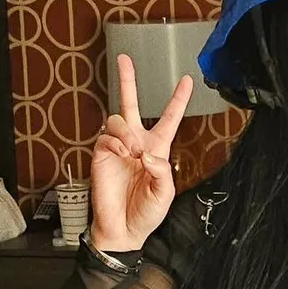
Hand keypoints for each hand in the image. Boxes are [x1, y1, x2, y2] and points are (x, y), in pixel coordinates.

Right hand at [89, 55, 192, 251]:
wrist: (122, 229)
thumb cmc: (146, 213)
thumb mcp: (164, 194)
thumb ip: (162, 172)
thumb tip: (146, 153)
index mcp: (158, 150)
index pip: (168, 119)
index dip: (177, 100)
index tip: (186, 80)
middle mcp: (137, 144)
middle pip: (131, 105)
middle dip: (127, 81)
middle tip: (124, 59)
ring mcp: (117, 148)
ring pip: (118, 120)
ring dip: (126, 131)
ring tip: (132, 151)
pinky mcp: (101, 155)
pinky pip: (106, 137)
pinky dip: (115, 142)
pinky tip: (122, 155)